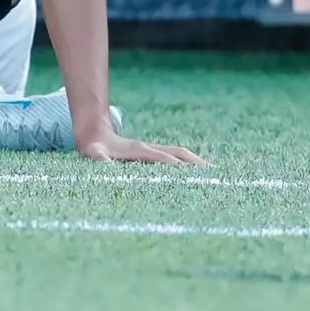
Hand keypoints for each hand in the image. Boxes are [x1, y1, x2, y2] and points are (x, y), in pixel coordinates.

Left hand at [77, 131, 209, 165]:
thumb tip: (103, 162)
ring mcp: (154, 150)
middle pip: (179, 154)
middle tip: (216, 176)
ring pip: (181, 155)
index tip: (193, 177)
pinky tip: (199, 174)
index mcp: (139, 150)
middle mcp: (150, 149)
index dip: (176, 166)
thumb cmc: (94, 149)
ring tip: (215, 176)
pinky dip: (190, 164)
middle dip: (196, 164)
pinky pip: (177, 158)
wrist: (94, 133)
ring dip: (197, 164)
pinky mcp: (154, 154)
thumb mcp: (93, 154)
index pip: (163, 158)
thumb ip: (100, 159)